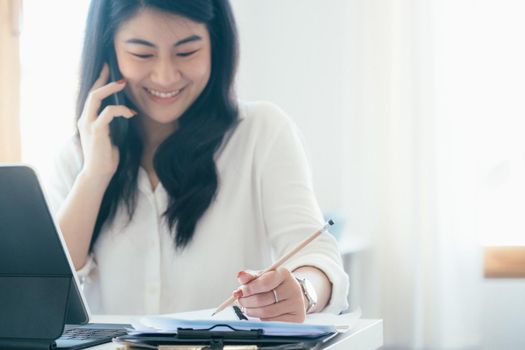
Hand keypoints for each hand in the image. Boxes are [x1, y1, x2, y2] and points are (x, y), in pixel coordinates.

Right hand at [77, 64, 135, 181]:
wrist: (97, 174)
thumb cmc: (105, 157)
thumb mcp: (110, 136)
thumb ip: (111, 123)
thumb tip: (124, 113)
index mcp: (86, 119)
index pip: (92, 96)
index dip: (100, 82)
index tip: (109, 71)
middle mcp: (84, 119)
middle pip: (92, 91)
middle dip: (104, 78)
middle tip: (116, 70)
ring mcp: (88, 124)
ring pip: (96, 97)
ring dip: (111, 88)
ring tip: (124, 84)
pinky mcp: (96, 131)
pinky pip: (108, 113)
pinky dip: (121, 110)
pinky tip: (131, 113)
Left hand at [234, 267, 306, 322]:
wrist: (291, 295)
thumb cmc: (274, 285)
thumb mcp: (263, 277)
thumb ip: (251, 277)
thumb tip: (240, 276)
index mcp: (284, 274)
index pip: (264, 283)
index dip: (249, 289)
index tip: (240, 292)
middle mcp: (293, 288)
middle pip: (262, 299)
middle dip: (246, 301)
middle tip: (240, 301)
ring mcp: (296, 304)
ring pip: (265, 312)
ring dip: (251, 311)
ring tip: (247, 308)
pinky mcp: (296, 318)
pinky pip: (272, 322)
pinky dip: (262, 319)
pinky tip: (260, 314)